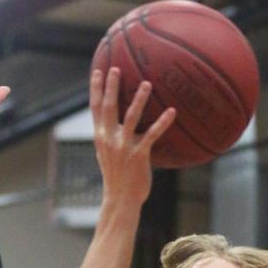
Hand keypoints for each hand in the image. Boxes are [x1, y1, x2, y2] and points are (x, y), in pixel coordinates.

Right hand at [90, 67, 175, 209]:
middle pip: (108, 107)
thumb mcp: (107, 154)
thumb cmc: (117, 177)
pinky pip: (152, 135)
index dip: (96, 88)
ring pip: (130, 117)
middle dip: (111, 86)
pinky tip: (172, 111)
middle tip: (116, 68)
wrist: (120, 199)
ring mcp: (123, 146)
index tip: (98, 70)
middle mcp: (109, 138)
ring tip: (147, 83)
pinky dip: (162, 122)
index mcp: (100, 136)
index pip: (95, 108)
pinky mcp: (139, 155)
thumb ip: (109, 137)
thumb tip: (113, 124)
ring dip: (139, 99)